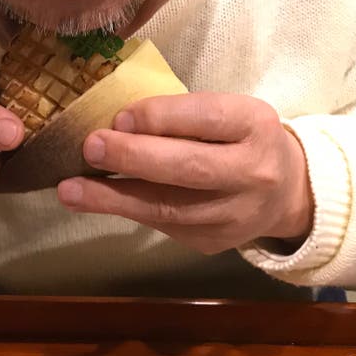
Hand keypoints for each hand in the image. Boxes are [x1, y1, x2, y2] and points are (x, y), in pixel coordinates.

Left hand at [57, 93, 312, 254]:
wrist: (285, 191)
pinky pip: (163, 226)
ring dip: (113, 198)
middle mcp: (253, 172)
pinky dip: (125, 210)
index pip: (207, 118)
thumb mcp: (226, 112)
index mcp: (255, 125)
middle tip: (90, 147)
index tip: (119, 116)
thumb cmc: (238, 138)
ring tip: (70, 189)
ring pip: (169, 208)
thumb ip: (182, 115)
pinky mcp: (213, 243)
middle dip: (134, 158)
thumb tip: (117, 123)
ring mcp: (235, 215)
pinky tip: (93, 201)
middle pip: (189, 168)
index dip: (161, 118)